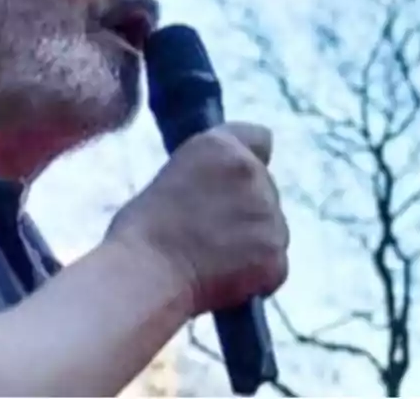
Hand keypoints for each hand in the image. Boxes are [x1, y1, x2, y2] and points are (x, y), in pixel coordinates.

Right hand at [105, 122, 288, 315]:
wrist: (146, 273)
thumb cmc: (143, 231)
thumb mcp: (174, 176)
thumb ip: (211, 174)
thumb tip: (226, 191)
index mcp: (221, 148)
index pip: (259, 138)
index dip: (249, 162)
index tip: (235, 184)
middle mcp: (252, 172)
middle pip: (266, 191)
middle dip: (247, 212)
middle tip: (211, 235)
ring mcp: (269, 213)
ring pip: (272, 230)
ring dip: (253, 245)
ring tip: (213, 262)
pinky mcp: (276, 253)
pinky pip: (274, 265)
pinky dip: (257, 276)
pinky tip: (223, 280)